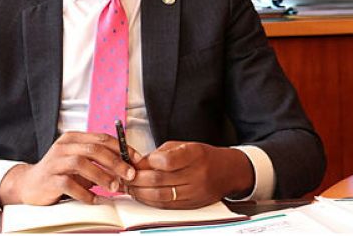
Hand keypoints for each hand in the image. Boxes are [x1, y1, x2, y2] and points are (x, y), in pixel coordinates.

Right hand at [0, 131, 139, 205]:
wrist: (29, 185)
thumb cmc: (60, 173)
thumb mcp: (80, 162)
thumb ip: (99, 160)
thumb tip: (128, 166)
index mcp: (73, 138)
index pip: (101, 138)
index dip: (122, 148)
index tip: (136, 160)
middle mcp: (63, 146)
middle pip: (93, 149)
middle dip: (115, 162)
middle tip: (130, 175)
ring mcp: (55, 162)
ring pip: (81, 163)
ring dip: (102, 176)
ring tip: (115, 188)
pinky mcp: (49, 179)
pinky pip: (69, 184)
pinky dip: (85, 193)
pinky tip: (95, 200)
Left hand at [126, 141, 253, 208]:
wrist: (228, 172)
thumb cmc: (203, 156)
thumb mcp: (184, 146)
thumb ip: (161, 154)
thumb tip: (137, 164)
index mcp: (195, 155)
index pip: (166, 161)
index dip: (147, 162)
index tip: (135, 161)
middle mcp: (197, 175)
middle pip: (159, 180)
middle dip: (137, 179)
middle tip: (124, 176)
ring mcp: (195, 192)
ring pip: (160, 196)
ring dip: (140, 192)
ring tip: (129, 187)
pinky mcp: (192, 205)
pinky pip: (166, 205)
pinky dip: (150, 201)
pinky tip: (141, 195)